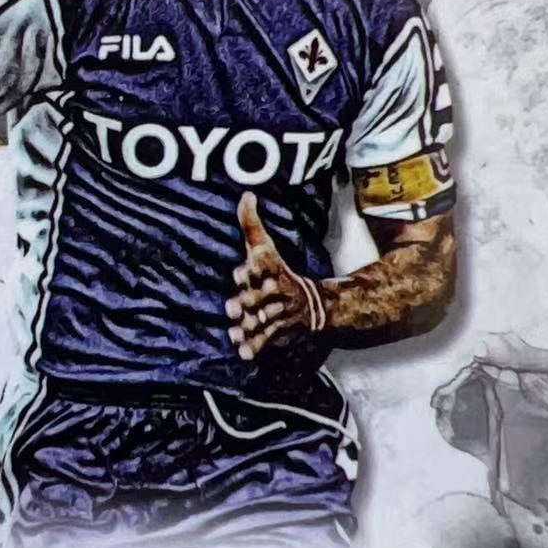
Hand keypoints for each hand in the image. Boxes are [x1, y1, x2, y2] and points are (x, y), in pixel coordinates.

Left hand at [225, 192, 322, 360]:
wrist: (316, 304)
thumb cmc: (280, 272)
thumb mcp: (266, 249)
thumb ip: (251, 224)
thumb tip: (245, 195)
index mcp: (273, 270)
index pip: (263, 267)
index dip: (251, 270)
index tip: (239, 271)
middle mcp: (277, 291)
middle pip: (261, 296)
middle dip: (248, 301)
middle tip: (231, 307)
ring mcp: (280, 313)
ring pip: (263, 321)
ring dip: (248, 327)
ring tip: (234, 332)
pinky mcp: (280, 333)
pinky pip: (268, 341)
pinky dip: (256, 347)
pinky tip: (244, 352)